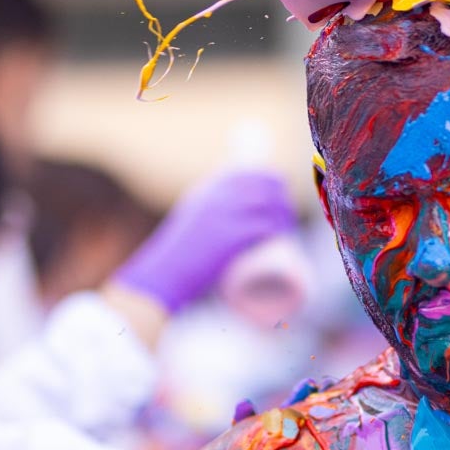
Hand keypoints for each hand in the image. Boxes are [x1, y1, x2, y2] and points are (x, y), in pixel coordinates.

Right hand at [115, 171, 296, 312]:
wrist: (161, 276)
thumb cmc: (173, 260)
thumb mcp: (187, 232)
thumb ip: (203, 226)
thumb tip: (219, 237)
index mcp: (206, 192)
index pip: (247, 173)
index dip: (269, 180)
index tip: (279, 193)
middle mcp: (216, 197)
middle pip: (263, 184)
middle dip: (281, 196)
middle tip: (285, 216)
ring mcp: (224, 215)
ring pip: (268, 205)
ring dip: (283, 214)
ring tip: (287, 228)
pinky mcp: (230, 237)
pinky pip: (264, 226)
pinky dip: (277, 229)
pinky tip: (283, 234)